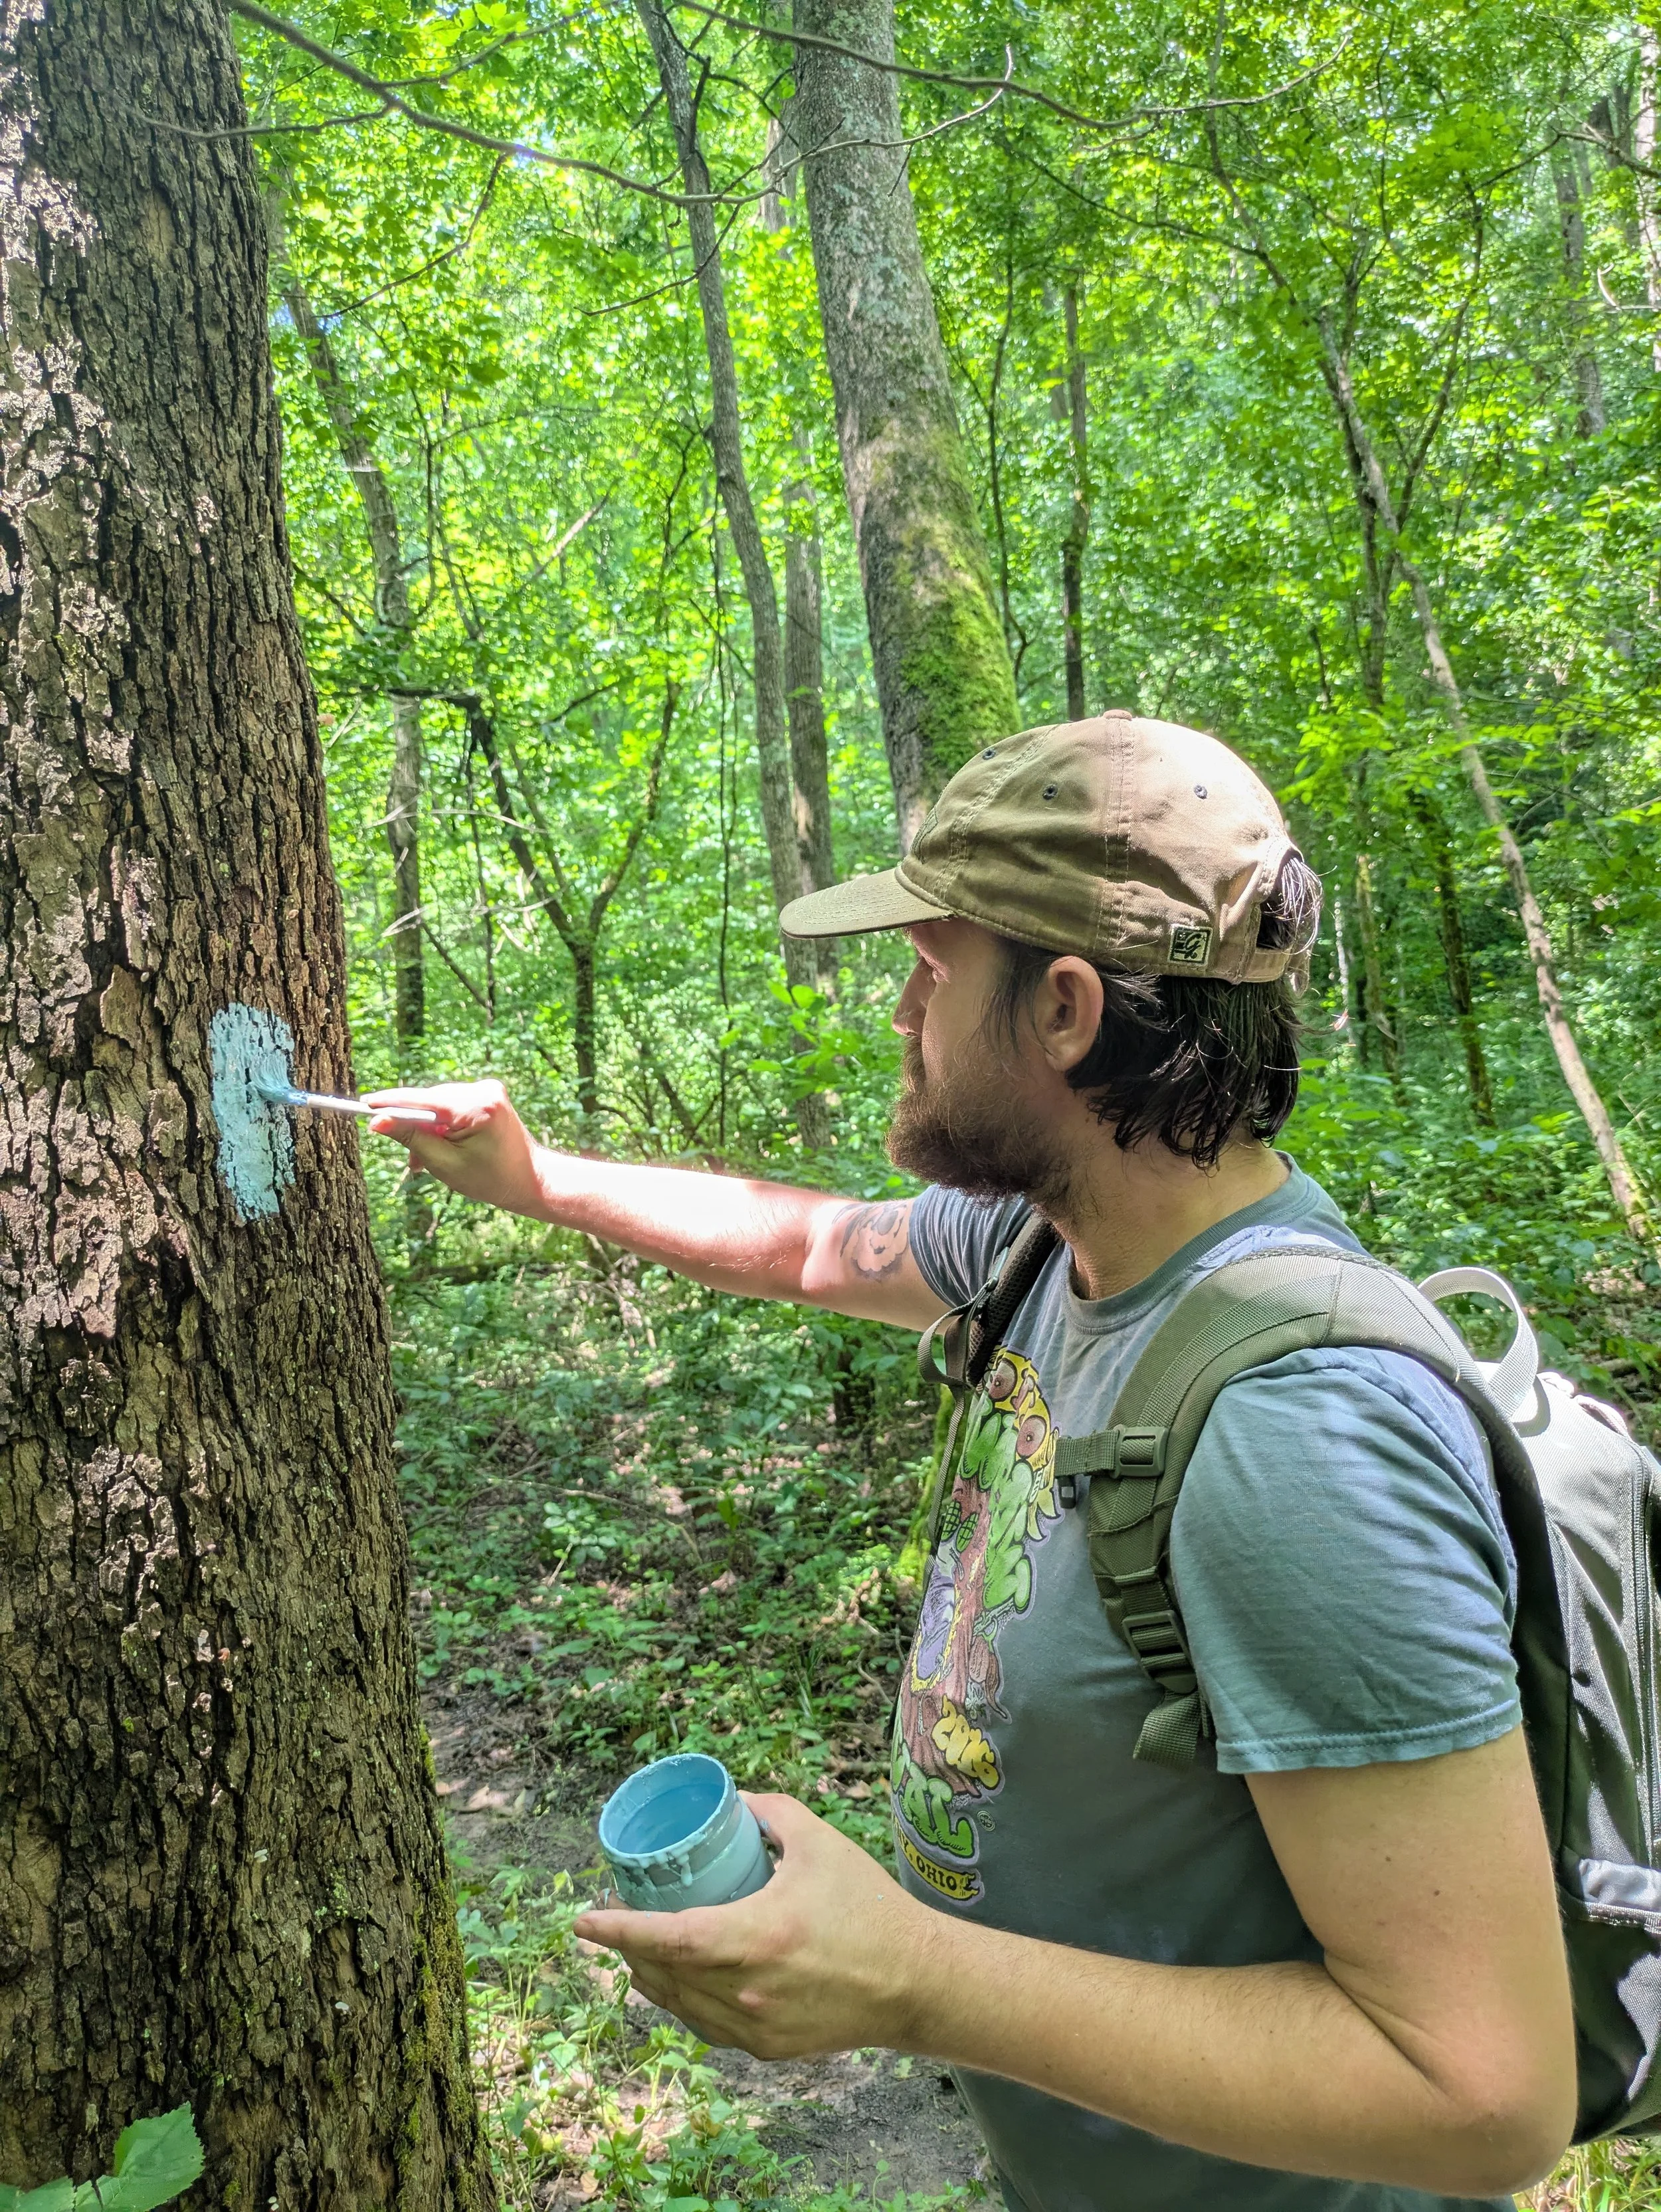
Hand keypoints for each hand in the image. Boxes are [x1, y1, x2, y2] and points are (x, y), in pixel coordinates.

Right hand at [360, 1079, 544, 1213]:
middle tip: (407, 1159)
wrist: (531, 1180)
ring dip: (428, 1128)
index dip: (390, 1103)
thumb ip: (411, 1138)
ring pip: (439, 1103)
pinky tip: (443, 1146)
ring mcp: (488, 1089)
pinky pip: (452, 1104)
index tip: (364, 1104)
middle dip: (413, 1125)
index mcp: (476, 1107)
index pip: (422, 1099)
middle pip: (429, 1100)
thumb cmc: (490, 1179)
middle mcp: (483, 1090)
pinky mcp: (489, 1094)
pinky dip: (442, 1124)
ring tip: (425, 1161)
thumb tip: (378, 1121)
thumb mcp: (444, 1163)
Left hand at [574, 1794, 941, 2059]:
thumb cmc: (868, 1906)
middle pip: (662, 1974)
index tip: (581, 1920)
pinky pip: (705, 2027)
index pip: (665, 1938)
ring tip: (635, 1949)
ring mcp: (755, 2027)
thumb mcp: (819, 1842)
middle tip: (611, 1920)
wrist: (915, 1981)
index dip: (616, 1930)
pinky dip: (681, 2003)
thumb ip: (770, 1813)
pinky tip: (676, 1983)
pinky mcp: (768, 2048)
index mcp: (756, 1937)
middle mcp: (747, 1990)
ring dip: (649, 1977)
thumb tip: (733, 1800)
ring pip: (679, 2005)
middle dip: (627, 1949)